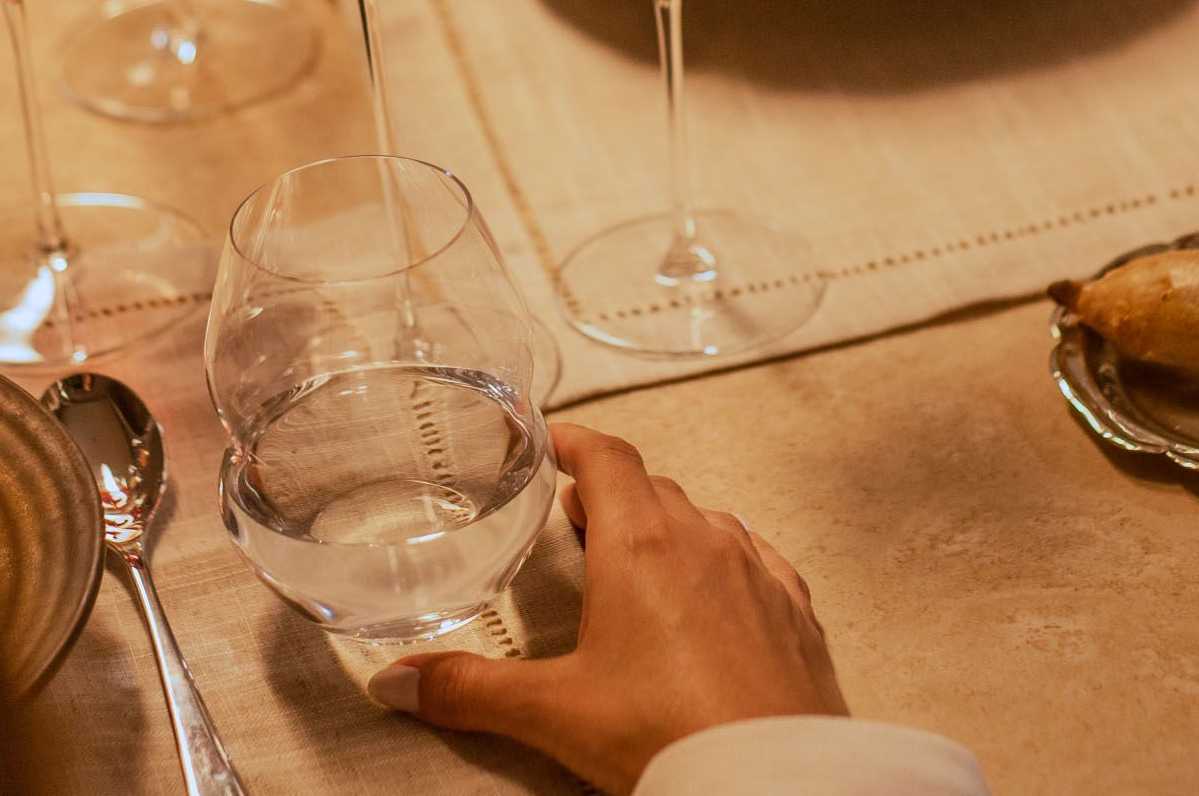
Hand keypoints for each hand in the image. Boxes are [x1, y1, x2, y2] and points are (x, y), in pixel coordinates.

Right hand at [365, 424, 845, 793]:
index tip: (554, 439)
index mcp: (642, 542)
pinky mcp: (797, 612)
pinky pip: (760, 562)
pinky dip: (728, 565)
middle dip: (614, 495)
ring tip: (643, 562)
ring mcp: (759, 573)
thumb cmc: (675, 738)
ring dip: (672, 530)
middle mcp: (705, 540)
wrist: (775, 785)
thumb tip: (401, 679)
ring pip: (708, 522)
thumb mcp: (555, 711)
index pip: (607, 457)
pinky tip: (719, 595)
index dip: (576, 440)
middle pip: (653, 488)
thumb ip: (471, 688)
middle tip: (582, 518)